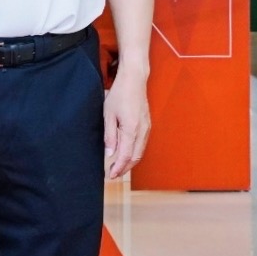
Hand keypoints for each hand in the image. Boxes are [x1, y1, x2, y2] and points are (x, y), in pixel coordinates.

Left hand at [103, 65, 149, 180]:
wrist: (134, 79)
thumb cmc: (120, 94)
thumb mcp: (109, 114)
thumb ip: (110, 135)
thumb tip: (110, 153)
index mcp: (131, 130)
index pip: (125, 156)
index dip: (118, 168)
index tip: (110, 175)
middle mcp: (142, 131)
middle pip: (135, 157)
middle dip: (124, 168)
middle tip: (113, 174)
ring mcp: (147, 128)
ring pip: (140, 152)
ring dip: (130, 162)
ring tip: (119, 167)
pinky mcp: (147, 124)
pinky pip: (142, 144)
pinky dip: (135, 153)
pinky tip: (127, 154)